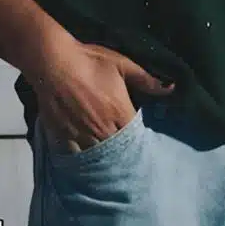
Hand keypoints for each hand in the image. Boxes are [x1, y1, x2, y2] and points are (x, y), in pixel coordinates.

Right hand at [31, 39, 173, 153]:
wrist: (53, 61)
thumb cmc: (89, 60)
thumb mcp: (121, 64)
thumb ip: (145, 79)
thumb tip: (171, 88)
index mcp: (120, 112)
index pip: (135, 136)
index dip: (137, 140)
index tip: (139, 142)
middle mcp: (103, 128)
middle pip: (118, 150)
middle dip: (122, 152)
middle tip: (125, 158)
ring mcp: (83, 134)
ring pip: (98, 155)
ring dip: (104, 157)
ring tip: (108, 165)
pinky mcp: (63, 135)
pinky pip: (76, 156)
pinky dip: (81, 159)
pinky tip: (85, 163)